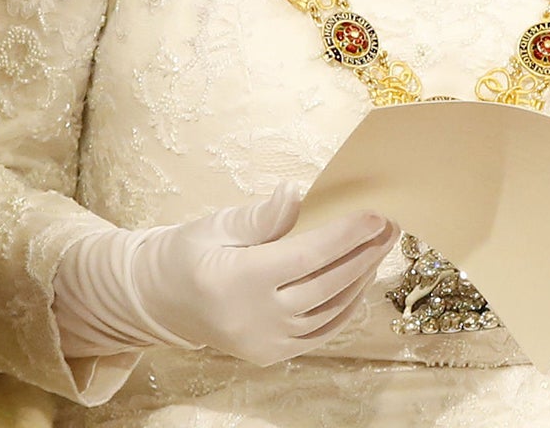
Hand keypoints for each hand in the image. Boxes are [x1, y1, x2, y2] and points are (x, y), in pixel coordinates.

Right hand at [60, 185, 399, 369]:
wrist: (159, 300)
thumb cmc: (187, 253)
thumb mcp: (217, 225)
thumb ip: (261, 217)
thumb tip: (298, 195)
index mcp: (236, 280)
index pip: (305, 256)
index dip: (344, 235)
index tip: (374, 214)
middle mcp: (253, 317)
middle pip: (324, 284)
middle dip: (363, 252)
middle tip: (390, 225)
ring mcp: (264, 342)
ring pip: (328, 311)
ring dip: (359, 278)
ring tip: (379, 247)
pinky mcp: (270, 354)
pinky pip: (319, 333)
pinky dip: (344, 307)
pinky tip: (359, 281)